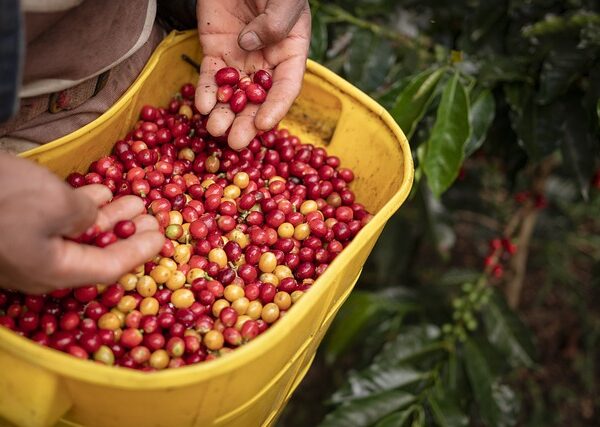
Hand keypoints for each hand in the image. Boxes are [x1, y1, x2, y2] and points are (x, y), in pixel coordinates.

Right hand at [0, 155, 163, 293]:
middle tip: (152, 218)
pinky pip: (55, 225)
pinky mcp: (11, 229)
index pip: (109, 267)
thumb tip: (92, 219)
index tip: (161, 238)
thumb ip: (87, 216)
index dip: (139, 251)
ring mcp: (24, 250)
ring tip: (133, 200)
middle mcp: (41, 267)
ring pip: (76, 236)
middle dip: (127, 233)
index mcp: (55, 271)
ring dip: (107, 217)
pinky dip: (80, 209)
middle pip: (95, 254)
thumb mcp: (58, 205)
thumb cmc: (1, 199)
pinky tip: (98, 193)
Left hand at [195, 0, 310, 149]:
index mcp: (290, 52)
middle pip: (258, 100)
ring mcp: (240, 60)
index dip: (276, 108)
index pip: (286, 87)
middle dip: (246, 123)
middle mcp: (266, 62)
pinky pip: (211, 78)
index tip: (264, 124)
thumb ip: (275, 22)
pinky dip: (206, 93)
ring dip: (224, 115)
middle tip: (236, 143)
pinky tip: (201, 107)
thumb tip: (250, 45)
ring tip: (214, 130)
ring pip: (233, 95)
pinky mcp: (215, 52)